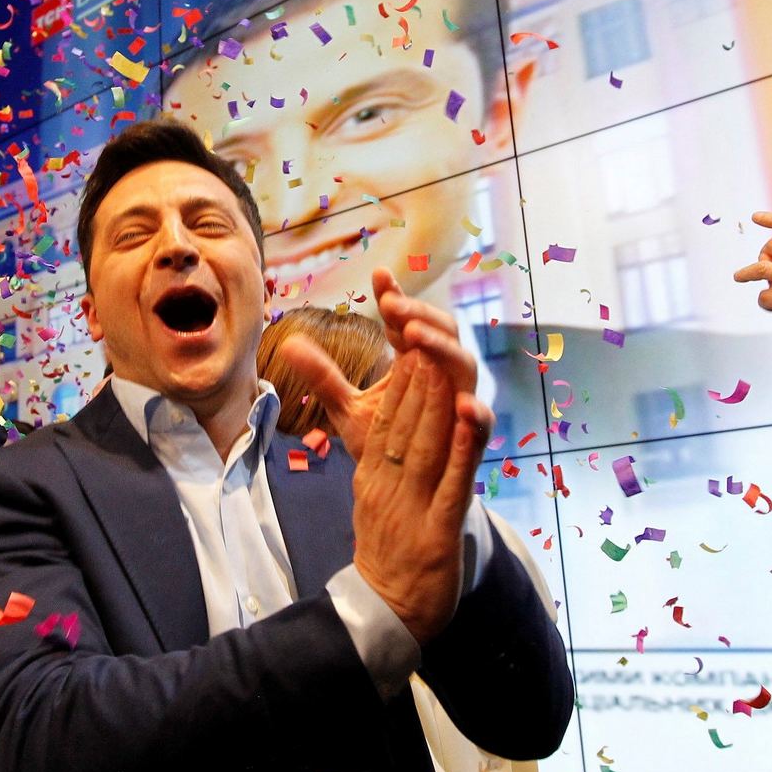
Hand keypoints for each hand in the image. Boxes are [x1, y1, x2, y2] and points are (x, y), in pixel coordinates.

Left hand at [275, 269, 475, 455]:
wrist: (398, 494)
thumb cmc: (382, 444)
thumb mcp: (347, 407)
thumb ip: (323, 376)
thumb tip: (288, 344)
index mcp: (417, 362)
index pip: (410, 320)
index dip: (397, 297)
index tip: (379, 277)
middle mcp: (442, 376)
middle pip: (442, 330)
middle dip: (419, 314)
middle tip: (391, 305)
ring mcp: (460, 403)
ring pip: (463, 363)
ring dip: (441, 347)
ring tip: (412, 335)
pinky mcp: (472, 439)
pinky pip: (484, 421)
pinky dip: (478, 412)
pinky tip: (462, 404)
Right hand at [345, 345, 489, 644]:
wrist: (382, 618)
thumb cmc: (385, 557)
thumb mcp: (370, 502)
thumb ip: (374, 462)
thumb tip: (379, 436)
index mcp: (373, 479)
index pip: (385, 421)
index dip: (400, 380)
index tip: (410, 341)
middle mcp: (389, 488)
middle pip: (405, 424)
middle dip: (418, 376)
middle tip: (426, 331)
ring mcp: (412, 509)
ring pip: (427, 446)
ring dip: (437, 400)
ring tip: (443, 360)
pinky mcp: (437, 533)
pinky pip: (452, 484)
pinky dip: (463, 448)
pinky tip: (472, 418)